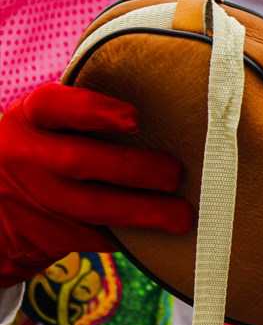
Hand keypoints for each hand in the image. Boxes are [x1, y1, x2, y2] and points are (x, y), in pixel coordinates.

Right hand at [0, 84, 193, 285]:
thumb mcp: (48, 125)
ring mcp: (40, 198)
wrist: (0, 210)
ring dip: (145, 212)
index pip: (55, 106)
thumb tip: (168, 88)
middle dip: (136, 168)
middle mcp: (29, 156)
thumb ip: (87, 112)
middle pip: (82, 161)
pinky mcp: (53, 235)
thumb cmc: (48, 151)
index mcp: (31, 119)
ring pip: (94, 207)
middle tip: (174, 173)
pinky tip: (165, 234)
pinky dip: (136, 236)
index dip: (95, 110)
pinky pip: (100, 236)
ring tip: (183, 215)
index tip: (134, 119)